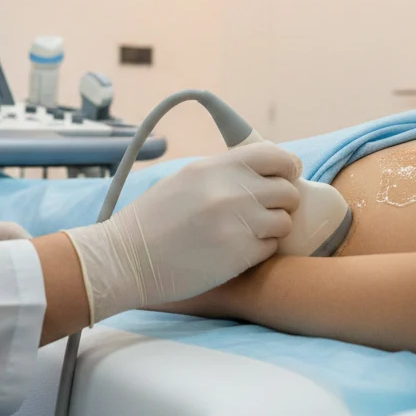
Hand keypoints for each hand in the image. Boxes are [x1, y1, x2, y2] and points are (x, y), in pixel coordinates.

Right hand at [64, 142, 301, 322]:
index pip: (276, 156)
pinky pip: (271, 248)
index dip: (287, 167)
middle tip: (263, 212)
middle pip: (287, 191)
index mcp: (217, 167)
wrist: (127, 259)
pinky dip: (258, 250)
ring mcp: (239, 223)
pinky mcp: (241, 255)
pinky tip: (234, 251)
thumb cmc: (153, 220)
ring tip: (245, 233)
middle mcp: (233, 191)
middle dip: (280, 202)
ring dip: (271, 229)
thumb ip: (224, 172)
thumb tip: (263, 172)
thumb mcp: (186, 179)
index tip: (285, 177)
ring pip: (284, 222)